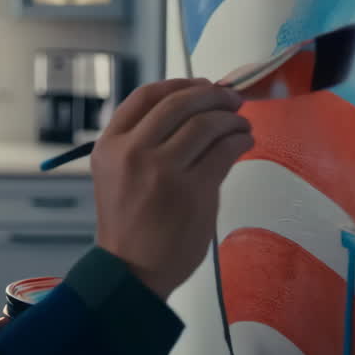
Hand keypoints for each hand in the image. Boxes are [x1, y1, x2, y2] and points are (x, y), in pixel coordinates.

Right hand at [90, 78, 251, 299]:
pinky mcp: (193, 190)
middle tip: (231, 99)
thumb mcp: (117, 172)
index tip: (202, 86)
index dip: (180, 83)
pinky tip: (243, 141)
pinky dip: (239, 139)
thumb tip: (194, 109)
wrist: (131, 270)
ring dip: (231, 118)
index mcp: (110, 144)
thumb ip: (144, 141)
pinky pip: (224, 151)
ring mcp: (163, 171)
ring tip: (241, 123)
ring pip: (206, 124)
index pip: (146, 96)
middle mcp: (133, 152)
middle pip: (179, 103)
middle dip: (213, 95)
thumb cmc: (129, 223)